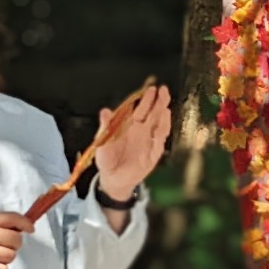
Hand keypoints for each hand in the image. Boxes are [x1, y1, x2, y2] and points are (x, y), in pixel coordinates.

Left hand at [94, 84, 171, 202]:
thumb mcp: (102, 142)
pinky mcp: (154, 151)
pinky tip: (166, 119)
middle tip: (163, 89)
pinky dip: (163, 128)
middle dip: (158, 101)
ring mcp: (149, 140)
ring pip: (159, 123)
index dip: (145, 99)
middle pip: (152, 113)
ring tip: (165, 102)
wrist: (114, 179)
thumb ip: (105, 126)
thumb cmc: (107, 160)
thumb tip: (105, 111)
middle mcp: (141, 130)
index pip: (140, 109)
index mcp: (129, 125)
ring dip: (162, 113)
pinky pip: (160, 138)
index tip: (150, 89)